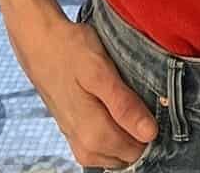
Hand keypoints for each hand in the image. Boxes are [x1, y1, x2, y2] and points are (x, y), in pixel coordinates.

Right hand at [9, 8, 158, 170]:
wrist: (40, 44)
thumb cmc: (71, 52)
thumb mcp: (100, 71)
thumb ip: (123, 104)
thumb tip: (149, 134)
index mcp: (93, 133)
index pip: (136, 152)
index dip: (151, 132)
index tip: (159, 108)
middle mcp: (84, 145)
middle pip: (126, 156)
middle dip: (141, 135)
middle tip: (149, 102)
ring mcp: (77, 141)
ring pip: (113, 155)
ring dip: (128, 136)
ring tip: (135, 106)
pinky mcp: (73, 132)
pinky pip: (100, 149)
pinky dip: (114, 137)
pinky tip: (119, 114)